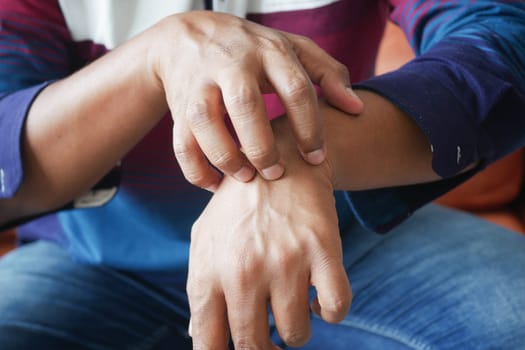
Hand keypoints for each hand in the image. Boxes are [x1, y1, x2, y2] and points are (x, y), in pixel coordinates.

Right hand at [149, 11, 362, 190]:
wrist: (189, 37)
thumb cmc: (252, 50)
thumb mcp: (292, 49)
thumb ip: (328, 73)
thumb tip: (356, 109)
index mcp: (268, 51)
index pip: (295, 88)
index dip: (309, 127)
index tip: (316, 159)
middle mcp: (231, 64)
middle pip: (246, 105)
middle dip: (263, 147)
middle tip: (277, 174)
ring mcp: (200, 84)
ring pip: (204, 123)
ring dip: (226, 158)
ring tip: (246, 177)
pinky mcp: (178, 106)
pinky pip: (181, 144)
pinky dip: (197, 170)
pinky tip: (216, 184)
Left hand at [187, 117, 351, 348]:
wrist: (276, 158)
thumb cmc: (236, 207)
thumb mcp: (205, 240)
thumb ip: (201, 289)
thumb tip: (197, 335)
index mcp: (210, 272)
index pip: (208, 343)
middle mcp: (244, 271)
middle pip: (255, 345)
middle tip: (270, 340)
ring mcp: (285, 261)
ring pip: (297, 333)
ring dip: (296, 331)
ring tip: (292, 309)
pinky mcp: (322, 250)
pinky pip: (335, 307)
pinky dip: (330, 312)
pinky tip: (318, 299)